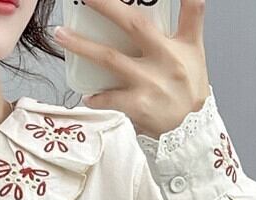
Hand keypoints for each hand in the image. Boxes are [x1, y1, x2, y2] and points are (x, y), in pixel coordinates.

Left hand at [53, 0, 210, 139]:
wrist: (189, 131)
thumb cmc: (188, 89)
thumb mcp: (195, 51)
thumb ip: (190, 20)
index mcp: (182, 44)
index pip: (191, 9)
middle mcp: (167, 60)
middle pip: (135, 25)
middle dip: (107, 7)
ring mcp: (150, 83)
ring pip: (110, 58)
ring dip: (83, 46)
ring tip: (61, 34)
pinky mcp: (138, 105)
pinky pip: (109, 98)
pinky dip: (96, 97)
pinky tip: (88, 96)